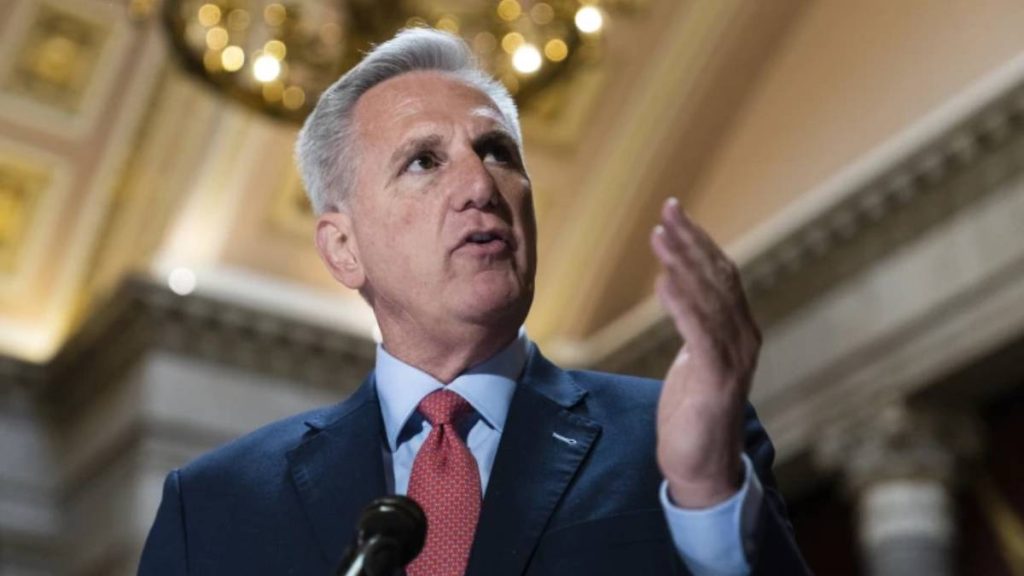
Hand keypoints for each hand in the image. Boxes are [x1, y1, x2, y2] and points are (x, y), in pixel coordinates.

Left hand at [650, 198, 760, 507]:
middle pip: (719, 277)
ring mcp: (735, 359)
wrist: (703, 469)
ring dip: (683, 264)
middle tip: (667, 208)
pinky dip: (683, 304)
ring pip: (710, 299)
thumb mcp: (695, 363)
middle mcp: (743, 338)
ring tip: (659, 235)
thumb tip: (683, 296)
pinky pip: (700, 333)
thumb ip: (696, 329)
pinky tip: (664, 281)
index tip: (675, 213)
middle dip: (692, 240)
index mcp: (738, 331)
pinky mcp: (718, 380)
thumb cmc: (693, 416)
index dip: (699, 242)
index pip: (721, 275)